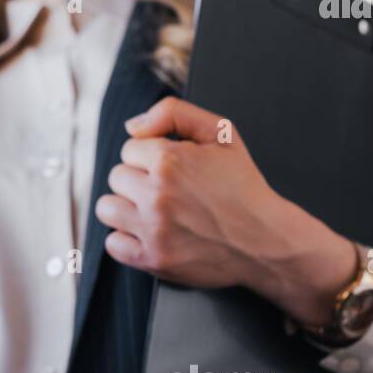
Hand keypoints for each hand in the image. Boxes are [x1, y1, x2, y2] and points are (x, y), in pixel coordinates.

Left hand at [94, 96, 355, 323]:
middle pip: (116, 177)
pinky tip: (149, 234)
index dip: (151, 157)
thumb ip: (173, 113)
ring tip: (153, 212)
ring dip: (126, 208)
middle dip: (138, 180)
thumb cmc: (243, 186)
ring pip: (106, 208)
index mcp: (170, 161)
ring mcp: (153, 229)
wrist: (265, 240)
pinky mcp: (152, 259)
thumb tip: (131, 126)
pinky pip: (112, 244)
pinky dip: (126, 240)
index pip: (129, 149)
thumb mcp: (221, 133)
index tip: (172, 170)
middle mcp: (157, 195)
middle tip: (166, 191)